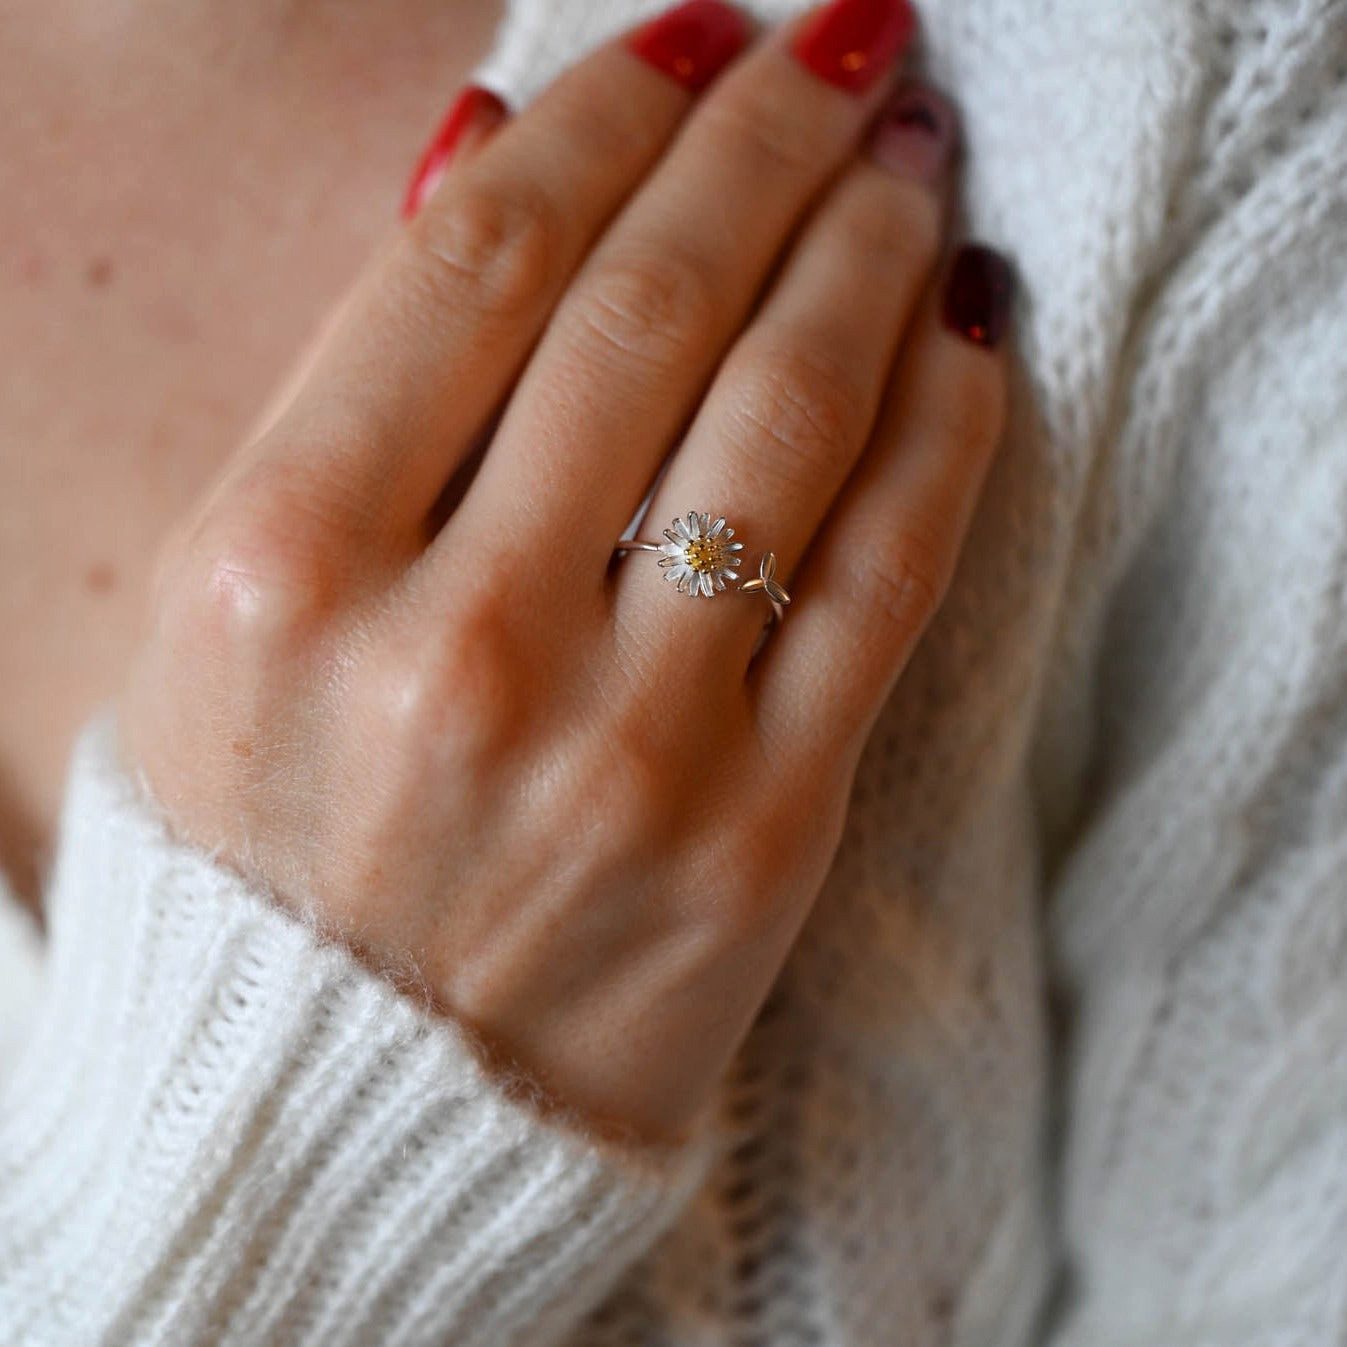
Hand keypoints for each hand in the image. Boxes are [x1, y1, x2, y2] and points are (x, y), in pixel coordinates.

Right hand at [119, 0, 1011, 1144]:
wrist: (354, 1099)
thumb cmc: (271, 848)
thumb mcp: (235, 621)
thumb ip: (364, 398)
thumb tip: (494, 156)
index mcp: (279, 573)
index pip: (479, 258)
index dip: (611, 105)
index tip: (693, 34)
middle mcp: (456, 649)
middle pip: (652, 308)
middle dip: (767, 138)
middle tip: (842, 55)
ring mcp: (626, 749)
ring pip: (787, 424)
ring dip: (868, 254)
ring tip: (910, 167)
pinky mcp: (760, 833)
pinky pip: (880, 584)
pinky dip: (940, 434)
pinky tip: (966, 336)